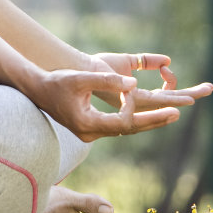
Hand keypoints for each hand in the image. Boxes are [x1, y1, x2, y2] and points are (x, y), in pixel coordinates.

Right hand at [25, 67, 182, 141]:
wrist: (36, 90)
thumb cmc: (56, 82)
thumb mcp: (81, 78)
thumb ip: (108, 80)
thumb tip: (134, 83)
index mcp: (87, 124)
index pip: (122, 122)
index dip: (134, 107)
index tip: (133, 89)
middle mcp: (90, 134)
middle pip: (128, 130)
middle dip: (153, 121)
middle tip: (177, 114)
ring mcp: (90, 134)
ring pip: (124, 129)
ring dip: (146, 121)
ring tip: (170, 114)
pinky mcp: (90, 129)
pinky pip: (117, 126)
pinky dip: (132, 119)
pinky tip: (146, 113)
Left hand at [85, 52, 212, 112]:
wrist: (83, 68)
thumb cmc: (100, 66)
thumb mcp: (127, 60)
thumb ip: (146, 60)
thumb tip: (167, 60)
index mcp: (140, 95)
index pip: (165, 93)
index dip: (172, 80)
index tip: (165, 66)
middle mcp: (140, 101)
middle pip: (171, 98)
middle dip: (192, 93)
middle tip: (210, 87)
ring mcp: (138, 102)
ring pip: (168, 99)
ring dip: (186, 95)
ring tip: (205, 91)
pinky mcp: (133, 99)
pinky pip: (158, 99)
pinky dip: (174, 97)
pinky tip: (188, 98)